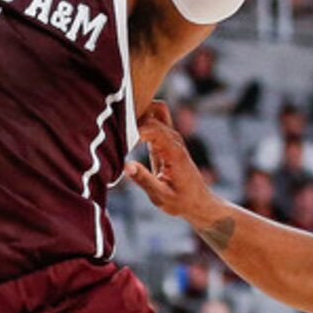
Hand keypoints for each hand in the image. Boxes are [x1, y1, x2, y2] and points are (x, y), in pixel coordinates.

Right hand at [123, 102, 221, 226]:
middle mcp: (175, 139)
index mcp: (174, 152)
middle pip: (151, 113)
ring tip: (120, 131)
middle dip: (132, 119)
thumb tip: (126, 166)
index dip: (131, 131)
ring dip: (137, 115)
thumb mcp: (161, 196)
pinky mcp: (167, 138)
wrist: (198, 202)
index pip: (150, 127)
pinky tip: (128, 134)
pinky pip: (154, 118)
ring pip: (154, 110)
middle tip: (114, 135)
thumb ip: (144, 180)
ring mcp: (172, 136)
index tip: (119, 143)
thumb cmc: (181, 201)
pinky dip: (141, 119)